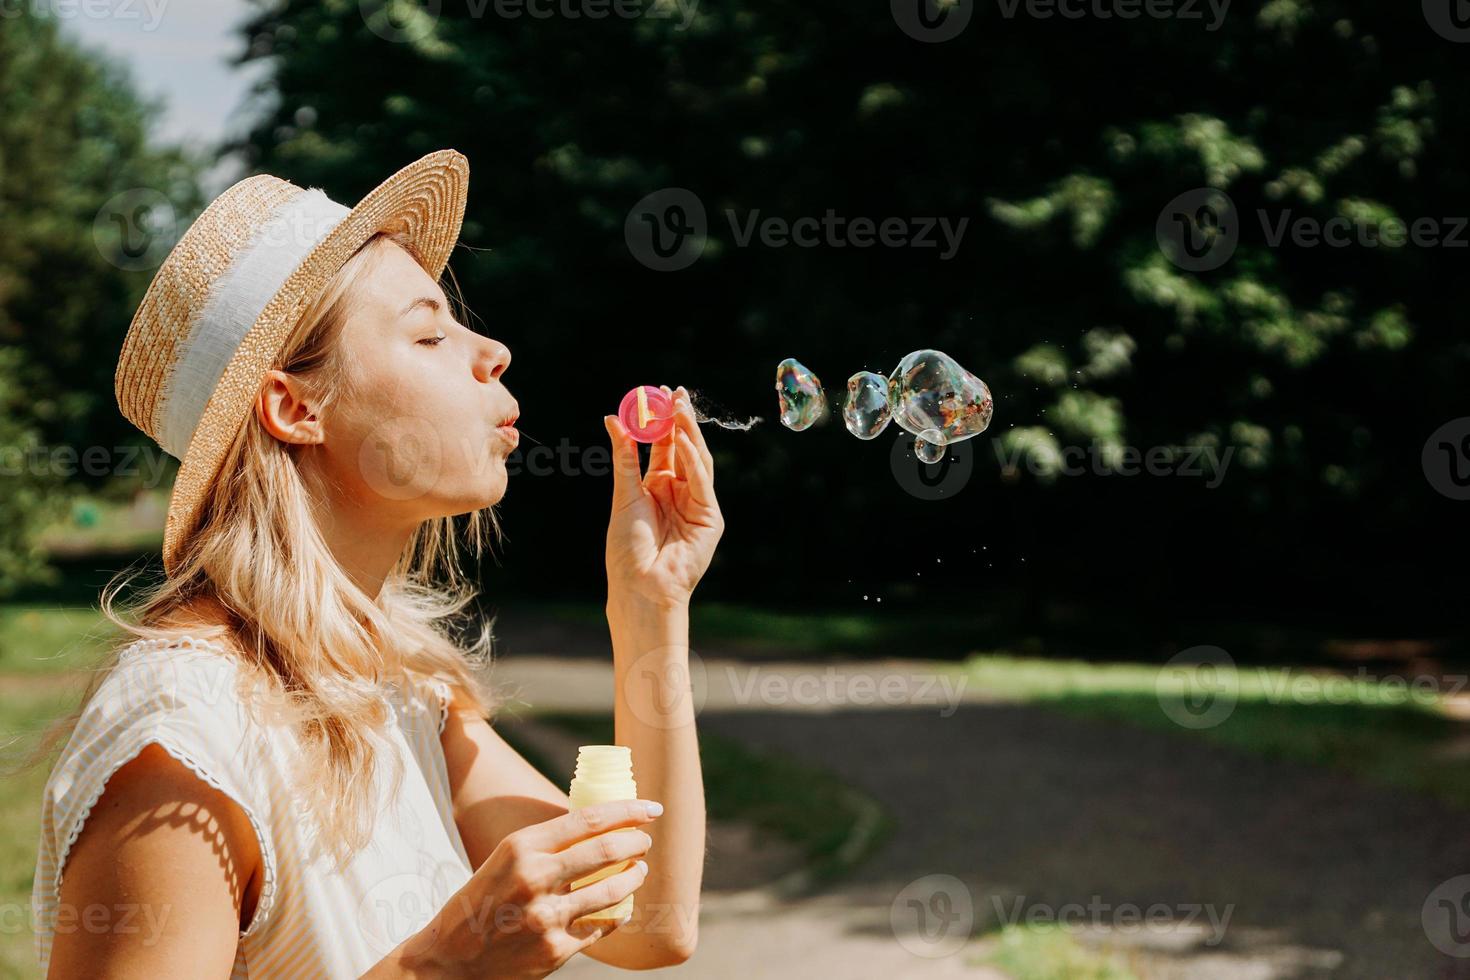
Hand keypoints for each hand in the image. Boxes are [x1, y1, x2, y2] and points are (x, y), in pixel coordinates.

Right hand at [405, 800, 658, 978]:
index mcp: (521, 847)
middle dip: (636, 843)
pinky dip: (617, 914)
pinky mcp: (555, 950)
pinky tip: (622, 909)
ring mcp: (546, 917)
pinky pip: (601, 926)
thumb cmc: (481, 901)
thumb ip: (547, 845)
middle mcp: (534, 878)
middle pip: (606, 851)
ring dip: (634, 877)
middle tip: (645, 842)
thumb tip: (598, 826)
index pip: (588, 820)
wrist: (451, 959)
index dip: (627, 812)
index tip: (651, 809)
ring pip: (612, 890)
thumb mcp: (506, 859)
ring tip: (639, 871)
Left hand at [603, 385, 724, 608]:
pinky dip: (694, 461)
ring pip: (697, 460)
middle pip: (684, 449)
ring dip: (690, 434)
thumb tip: (612, 418)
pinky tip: (684, 442)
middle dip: (680, 421)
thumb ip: (624, 456)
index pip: (664, 446)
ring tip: (679, 408)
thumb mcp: (624, 495)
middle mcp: (679, 492)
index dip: (662, 421)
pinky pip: (702, 482)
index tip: (658, 394)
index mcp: (657, 487)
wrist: (640, 586)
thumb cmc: (627, 548)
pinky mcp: (710, 517)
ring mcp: (697, 504)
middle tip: (675, 393)